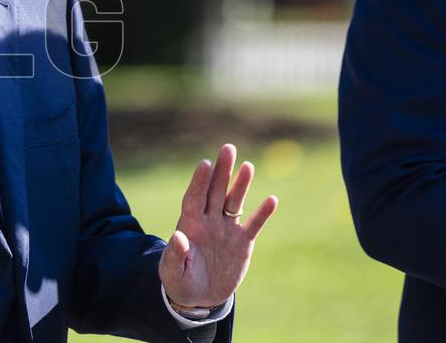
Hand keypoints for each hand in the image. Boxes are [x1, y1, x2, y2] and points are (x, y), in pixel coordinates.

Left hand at [158, 143, 277, 307]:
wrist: (200, 297)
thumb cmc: (181, 281)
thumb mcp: (173, 272)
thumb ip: (175, 255)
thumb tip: (177, 235)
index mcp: (189, 225)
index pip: (194, 198)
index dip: (199, 181)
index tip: (205, 163)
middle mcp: (208, 222)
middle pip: (215, 191)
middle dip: (222, 171)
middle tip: (228, 148)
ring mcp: (226, 230)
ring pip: (234, 202)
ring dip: (241, 185)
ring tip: (248, 165)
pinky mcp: (242, 242)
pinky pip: (254, 225)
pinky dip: (263, 213)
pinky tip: (272, 199)